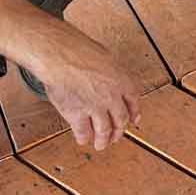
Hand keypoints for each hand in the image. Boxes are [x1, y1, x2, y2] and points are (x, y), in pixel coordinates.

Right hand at [34, 34, 141, 149]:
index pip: (134, 101)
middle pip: (120, 120)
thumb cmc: (79, 50)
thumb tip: (111, 78)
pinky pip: (83, 132)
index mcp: (121, 80)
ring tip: (100, 145)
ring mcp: (95, 107)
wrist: (61, 55)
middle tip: (116, 136)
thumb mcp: (105, 57)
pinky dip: (84, 138)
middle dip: (119, 131)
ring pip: (104, 132)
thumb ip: (111, 73)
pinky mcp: (77, 115)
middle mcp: (111, 96)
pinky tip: (83, 138)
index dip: (135, 112)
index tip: (134, 119)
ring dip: (103, 141)